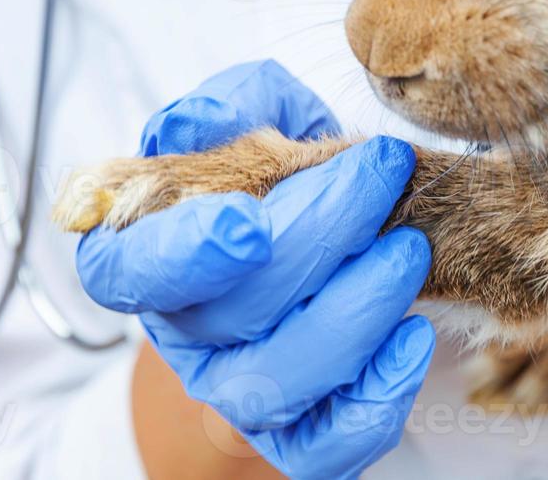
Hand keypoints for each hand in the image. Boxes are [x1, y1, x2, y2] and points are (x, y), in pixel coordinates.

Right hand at [75, 61, 432, 478]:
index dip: (182, 254)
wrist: (317, 255)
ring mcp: (234, 394)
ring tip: (410, 250)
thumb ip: (233, 104)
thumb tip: (200, 121)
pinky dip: (377, 395)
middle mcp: (184, 334)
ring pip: (279, 384)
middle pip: (231, 313)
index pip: (132, 270)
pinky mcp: (295, 438)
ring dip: (355, 313)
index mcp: (146, 258)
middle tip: (383, 170)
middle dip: (317, 237)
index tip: (247, 221)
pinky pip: (330, 443)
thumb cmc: (282, 183)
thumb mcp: (259, 121)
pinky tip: (415, 336)